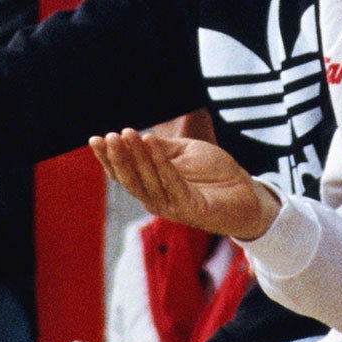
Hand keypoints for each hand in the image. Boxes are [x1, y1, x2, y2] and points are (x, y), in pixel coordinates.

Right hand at [89, 128, 279, 240]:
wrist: (246, 192)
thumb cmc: (215, 173)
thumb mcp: (185, 152)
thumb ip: (162, 147)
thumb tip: (136, 135)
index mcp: (152, 186)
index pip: (124, 173)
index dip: (108, 158)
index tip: (95, 139)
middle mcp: (157, 198)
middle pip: (130, 179)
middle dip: (117, 157)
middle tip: (108, 136)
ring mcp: (172, 206)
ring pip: (147, 181)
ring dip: (135, 157)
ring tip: (126, 134)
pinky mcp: (190, 208)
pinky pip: (171, 182)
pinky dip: (160, 162)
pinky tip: (150, 142)